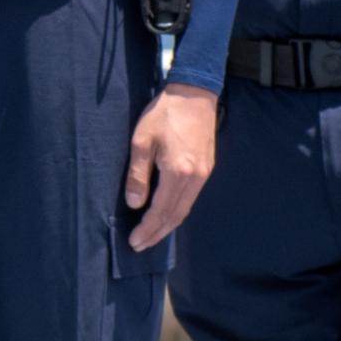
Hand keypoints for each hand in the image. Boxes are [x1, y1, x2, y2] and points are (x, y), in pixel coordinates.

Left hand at [124, 81, 220, 250]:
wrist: (194, 95)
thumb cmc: (164, 115)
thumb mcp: (141, 141)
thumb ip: (137, 175)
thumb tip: (134, 204)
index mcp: (178, 173)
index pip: (161, 211)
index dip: (147, 229)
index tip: (134, 241)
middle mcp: (195, 178)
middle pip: (176, 216)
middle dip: (157, 233)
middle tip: (140, 245)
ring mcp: (204, 174)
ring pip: (185, 209)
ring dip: (168, 225)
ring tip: (151, 235)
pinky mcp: (207, 168)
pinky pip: (191, 198)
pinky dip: (178, 211)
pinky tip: (167, 214)